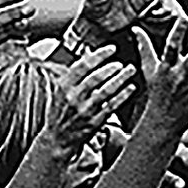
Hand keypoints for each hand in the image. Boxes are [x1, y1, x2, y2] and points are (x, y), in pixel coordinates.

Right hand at [44, 44, 135, 159]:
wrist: (57, 139)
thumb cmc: (59, 112)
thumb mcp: (58, 90)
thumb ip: (73, 73)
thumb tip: (87, 54)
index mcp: (64, 86)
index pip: (82, 66)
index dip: (99, 55)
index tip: (111, 48)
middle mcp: (73, 97)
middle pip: (96, 78)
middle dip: (112, 67)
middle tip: (122, 62)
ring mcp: (85, 110)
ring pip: (106, 91)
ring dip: (120, 79)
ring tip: (130, 70)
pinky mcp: (94, 122)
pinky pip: (111, 106)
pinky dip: (122, 96)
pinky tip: (131, 88)